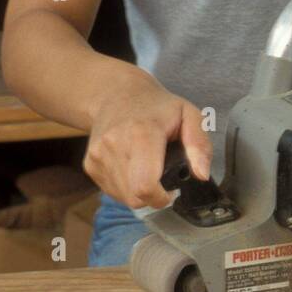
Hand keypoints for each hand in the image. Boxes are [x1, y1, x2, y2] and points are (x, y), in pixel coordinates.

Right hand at [83, 73, 211, 208]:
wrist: (116, 93)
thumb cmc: (157, 106)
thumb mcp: (189, 115)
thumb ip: (199, 145)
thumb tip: (201, 175)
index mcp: (142, 133)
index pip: (145, 186)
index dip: (161, 198)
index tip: (171, 190)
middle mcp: (114, 145)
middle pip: (135, 197)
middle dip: (153, 196)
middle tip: (162, 177)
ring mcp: (98, 155)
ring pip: (123, 198)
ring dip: (139, 192)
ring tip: (147, 167)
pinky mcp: (90, 164)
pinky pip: (112, 191)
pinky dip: (125, 187)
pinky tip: (132, 167)